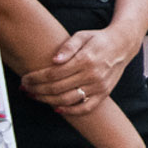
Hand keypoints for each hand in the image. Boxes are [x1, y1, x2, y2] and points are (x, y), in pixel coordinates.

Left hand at [21, 26, 135, 114]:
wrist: (122, 45)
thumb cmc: (98, 39)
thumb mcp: (82, 35)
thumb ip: (68, 47)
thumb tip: (54, 60)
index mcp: (85, 59)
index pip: (53, 74)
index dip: (36, 78)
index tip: (25, 79)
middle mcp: (93, 75)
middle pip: (57, 88)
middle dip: (37, 90)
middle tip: (25, 89)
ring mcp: (99, 86)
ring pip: (67, 99)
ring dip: (47, 101)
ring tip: (35, 97)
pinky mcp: (104, 93)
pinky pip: (86, 107)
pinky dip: (70, 111)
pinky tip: (57, 109)